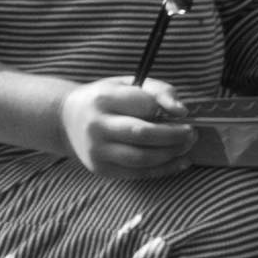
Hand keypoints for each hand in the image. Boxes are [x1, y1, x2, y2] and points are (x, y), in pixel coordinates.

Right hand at [61, 76, 195, 179]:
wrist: (65, 119)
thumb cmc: (105, 100)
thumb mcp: (126, 84)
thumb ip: (158, 91)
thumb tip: (182, 111)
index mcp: (102, 99)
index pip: (145, 105)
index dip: (167, 109)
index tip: (181, 113)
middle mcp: (96, 125)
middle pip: (144, 134)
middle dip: (175, 135)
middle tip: (191, 132)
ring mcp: (96, 150)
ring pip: (143, 158)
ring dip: (172, 154)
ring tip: (186, 146)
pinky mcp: (101, 168)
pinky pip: (140, 173)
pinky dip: (166, 169)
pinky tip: (180, 161)